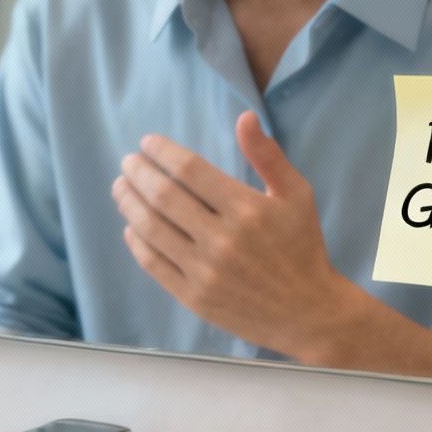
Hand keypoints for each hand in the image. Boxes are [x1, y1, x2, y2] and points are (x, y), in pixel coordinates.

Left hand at [111, 109, 357, 361]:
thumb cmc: (301, 247)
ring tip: (121, 187)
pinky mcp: (195, 298)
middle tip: (128, 162)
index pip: (189, 170)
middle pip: (163, 197)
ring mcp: (206, 272)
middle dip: (138, 173)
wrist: (309, 314)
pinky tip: (131, 225)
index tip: (147, 142)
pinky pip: (153, 263)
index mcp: (247, 210)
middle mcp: (223, 240)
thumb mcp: (296, 196)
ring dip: (129, 203)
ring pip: (151, 229)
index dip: (162, 152)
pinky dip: (136, 241)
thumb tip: (244, 116)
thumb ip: (268, 156)